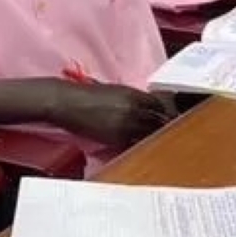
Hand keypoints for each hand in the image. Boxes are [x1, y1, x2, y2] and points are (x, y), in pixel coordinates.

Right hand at [52, 82, 172, 148]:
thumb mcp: (114, 90)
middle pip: (158, 121)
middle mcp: (133, 108)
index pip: (158, 105)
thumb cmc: (87, 95)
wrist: (69, 103)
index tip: (166, 119)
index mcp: (133, 94)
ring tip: (156, 142)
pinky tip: (140, 146)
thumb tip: (146, 108)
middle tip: (166, 133)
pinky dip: (139, 145)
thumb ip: (132, 98)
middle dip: (162, 126)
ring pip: (149, 134)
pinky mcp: (117, 138)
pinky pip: (135, 144)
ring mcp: (126, 124)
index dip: (164, 113)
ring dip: (152, 137)